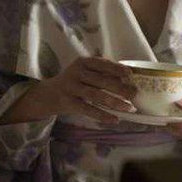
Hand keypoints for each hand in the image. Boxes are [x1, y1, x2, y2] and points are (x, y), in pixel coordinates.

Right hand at [5, 57, 136, 124]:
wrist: (47, 95)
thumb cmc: (73, 82)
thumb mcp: (83, 72)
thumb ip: (100, 73)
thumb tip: (127, 80)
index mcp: (82, 62)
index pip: (101, 63)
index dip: (116, 68)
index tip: (130, 75)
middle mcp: (75, 73)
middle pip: (101, 80)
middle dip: (120, 87)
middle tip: (134, 94)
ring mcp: (70, 87)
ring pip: (96, 95)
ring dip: (114, 102)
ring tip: (129, 108)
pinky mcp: (67, 102)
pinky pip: (87, 109)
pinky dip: (102, 115)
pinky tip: (114, 119)